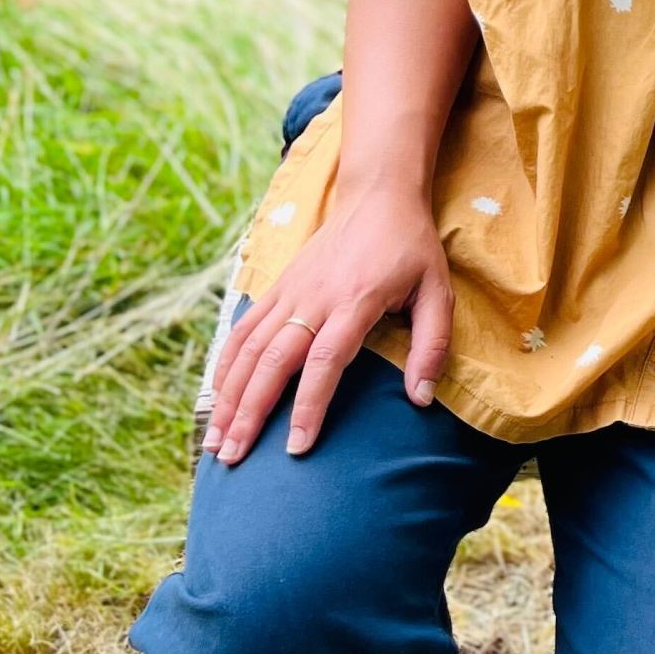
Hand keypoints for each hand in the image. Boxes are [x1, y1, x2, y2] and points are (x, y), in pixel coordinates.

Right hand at [202, 184, 452, 461]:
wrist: (378, 194)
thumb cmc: (411, 247)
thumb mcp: (437, 290)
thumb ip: (432, 344)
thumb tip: (422, 399)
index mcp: (354, 301)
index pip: (324, 361)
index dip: (308, 406)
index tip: (297, 448)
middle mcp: (314, 297)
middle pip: (272, 360)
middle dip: (250, 413)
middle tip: (234, 459)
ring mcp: (290, 290)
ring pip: (248, 348)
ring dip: (228, 396)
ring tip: (216, 441)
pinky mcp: (278, 286)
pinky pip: (243, 328)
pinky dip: (226, 364)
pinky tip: (217, 397)